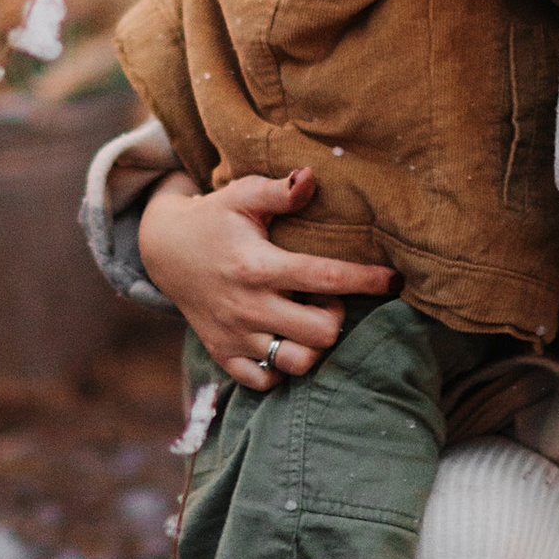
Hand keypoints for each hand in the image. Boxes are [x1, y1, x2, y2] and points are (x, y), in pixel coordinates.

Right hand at [136, 166, 391, 391]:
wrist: (163, 250)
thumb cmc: (214, 219)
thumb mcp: (241, 195)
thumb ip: (278, 192)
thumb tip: (311, 177)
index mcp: (259, 267)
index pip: (326, 278)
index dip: (367, 280)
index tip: (395, 279)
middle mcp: (249, 307)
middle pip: (321, 333)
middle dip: (336, 317)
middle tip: (329, 299)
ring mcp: (236, 336)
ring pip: (296, 363)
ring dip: (313, 346)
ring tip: (308, 321)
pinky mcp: (224, 355)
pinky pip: (265, 381)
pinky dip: (282, 367)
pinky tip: (285, 341)